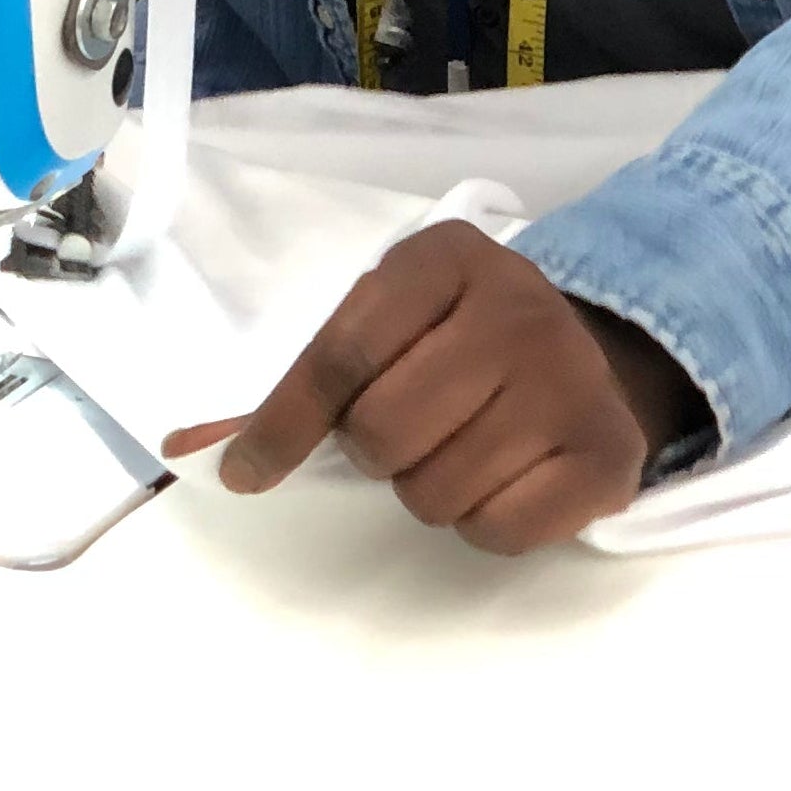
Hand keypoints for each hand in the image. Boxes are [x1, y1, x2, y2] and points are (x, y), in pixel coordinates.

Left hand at [163, 221, 706, 553]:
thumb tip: (183, 453)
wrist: (590, 346)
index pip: (340, 355)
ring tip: (462, 444)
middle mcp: (518, 308)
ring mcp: (573, 381)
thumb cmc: (456, 337)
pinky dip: (486, 522)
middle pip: (383, 433)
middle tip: (409, 426)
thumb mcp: (383, 326)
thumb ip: (292, 389)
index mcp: (447, 258)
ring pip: (435, 491)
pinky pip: (499, 532)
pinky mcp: (608, 456)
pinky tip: (507, 473)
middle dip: (377, 449)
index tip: (247, 473)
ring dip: (430, 487)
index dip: (284, 423)